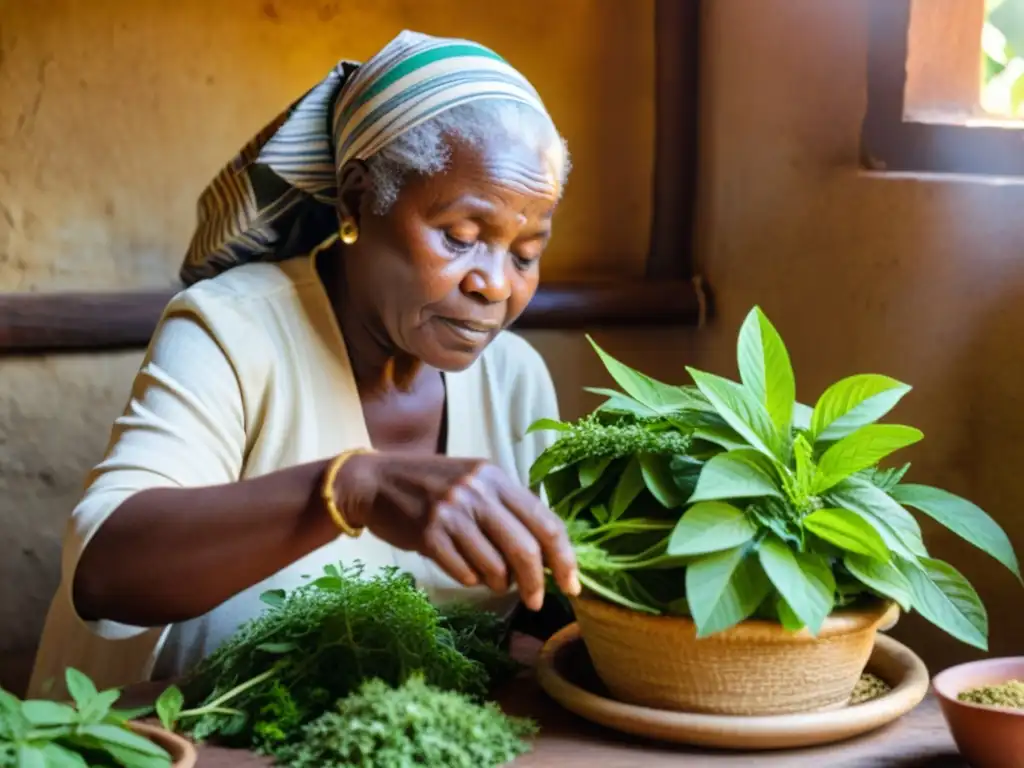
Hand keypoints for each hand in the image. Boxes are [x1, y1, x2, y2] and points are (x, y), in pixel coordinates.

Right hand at [335, 452, 579, 610]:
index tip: (572, 584)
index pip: (545, 522)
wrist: (375, 481)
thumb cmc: (431, 486)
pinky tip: (462, 569)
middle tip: (535, 601)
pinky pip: (464, 573)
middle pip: (525, 549)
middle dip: (536, 583)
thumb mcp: (474, 483)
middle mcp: (478, 491)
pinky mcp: (429, 534)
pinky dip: (469, 579)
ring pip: (495, 567)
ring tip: (488, 577)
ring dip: (498, 583)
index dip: (564, 558)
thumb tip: (546, 557)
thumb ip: (507, 511)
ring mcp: (452, 512)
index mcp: (496, 478)